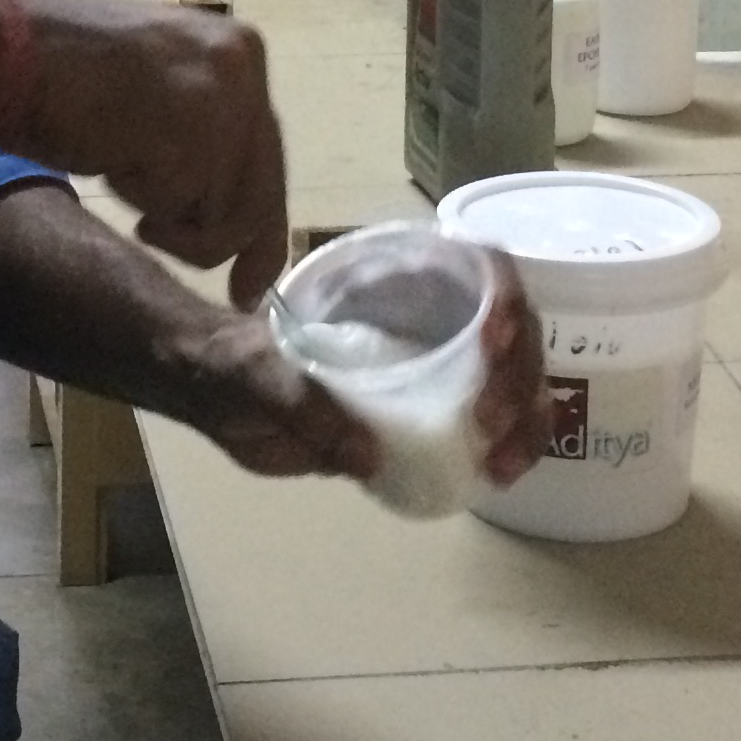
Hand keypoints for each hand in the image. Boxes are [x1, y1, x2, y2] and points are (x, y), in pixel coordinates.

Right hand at [3, 0, 291, 310]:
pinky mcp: (197, 139)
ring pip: (222, 217)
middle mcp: (245, 69)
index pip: (266, 154)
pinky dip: (143, 208)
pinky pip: (183, 214)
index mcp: (238, 48)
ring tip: (116, 172)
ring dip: (167, 221)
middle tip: (226, 289)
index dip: (260, 224)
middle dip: (227, 246)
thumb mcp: (149, 83)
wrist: (6, 48)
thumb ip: (195, 125)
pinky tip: (106, 162)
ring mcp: (224, 103)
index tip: (250, 283)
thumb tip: (226, 201)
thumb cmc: (54, 67)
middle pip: (259, 194)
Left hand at [170, 252, 557, 494]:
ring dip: (527, 417)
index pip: (477, 265)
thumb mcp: (254, 372)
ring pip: (514, 378)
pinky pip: (490, 425)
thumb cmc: (232, 362)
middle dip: (518, 372)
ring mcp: (434, 367)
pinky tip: (498, 475)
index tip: (494, 337)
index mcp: (391, 283)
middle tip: (491, 420)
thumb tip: (367, 456)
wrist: (213, 394)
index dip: (504, 293)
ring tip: (502, 462)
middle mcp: (426, 317)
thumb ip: (299, 404)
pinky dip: (509, 447)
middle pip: (511, 329)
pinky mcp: (427, 416)